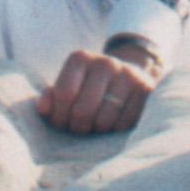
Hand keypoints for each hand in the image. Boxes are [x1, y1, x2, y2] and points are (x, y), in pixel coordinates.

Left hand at [37, 36, 164, 135]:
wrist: (128, 75)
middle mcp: (105, 62)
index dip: (59, 116)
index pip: (64, 94)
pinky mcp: (146, 89)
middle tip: (78, 130)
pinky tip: (112, 125)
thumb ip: (50, 97)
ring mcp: (127, 75)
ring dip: (96, 132)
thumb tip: (43, 107)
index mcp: (80, 58)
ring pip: (104, 121)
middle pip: (83, 110)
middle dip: (77, 128)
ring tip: (94, 127)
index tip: (61, 123)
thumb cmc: (88, 88)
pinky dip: (115, 131)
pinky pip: (124, 124)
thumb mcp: (67, 87)